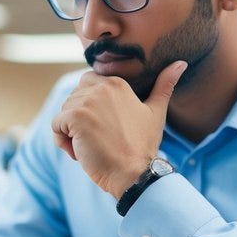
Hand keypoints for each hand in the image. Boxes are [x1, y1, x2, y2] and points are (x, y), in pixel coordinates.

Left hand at [50, 60, 185, 197]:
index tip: (105, 129)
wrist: (134, 173)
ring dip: (71, 133)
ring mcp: (86, 101)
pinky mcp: (74, 117)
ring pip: (63, 113)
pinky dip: (62, 141)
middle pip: (72, 99)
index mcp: (116, 83)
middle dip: (78, 120)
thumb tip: (180, 63)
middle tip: (98, 140)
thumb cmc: (143, 146)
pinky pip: (56, 125)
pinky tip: (80, 152)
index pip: (86, 87)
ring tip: (91, 147)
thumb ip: (164, 85)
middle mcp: (100, 87)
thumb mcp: (156, 112)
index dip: (91, 110)